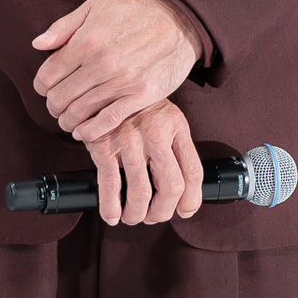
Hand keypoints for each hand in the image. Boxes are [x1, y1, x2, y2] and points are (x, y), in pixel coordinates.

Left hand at [31, 0, 201, 141]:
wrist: (175, 22)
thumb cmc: (132, 14)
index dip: (41, 86)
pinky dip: (89, 132)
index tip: (46, 89)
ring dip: (68, 120)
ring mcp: (121, 81)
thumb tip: (37, 44)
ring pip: (80, 112)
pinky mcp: (139, 96)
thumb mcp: (94, 8)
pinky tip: (82, 132)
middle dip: (53, 105)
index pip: (47, 76)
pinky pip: (107, 122)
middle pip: (60, 97)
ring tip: (68, 119)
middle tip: (57, 106)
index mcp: (86, 40)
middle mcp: (101, 62)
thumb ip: (63, 26)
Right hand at [83, 97, 203, 225]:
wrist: (108, 82)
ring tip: (132, 215)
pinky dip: (110, 208)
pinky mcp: (104, 144)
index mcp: (175, 125)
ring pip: (141, 193)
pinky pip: (110, 186)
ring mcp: (129, 139)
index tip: (184, 210)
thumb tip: (184, 195)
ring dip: (136, 214)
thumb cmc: (139, 106)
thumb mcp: (166, 118)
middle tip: (154, 215)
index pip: (193, 172)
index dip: (191, 200)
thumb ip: (176, 148)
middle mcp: (155, 132)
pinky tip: (111, 214)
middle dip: (163, 211)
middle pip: (171, 187)